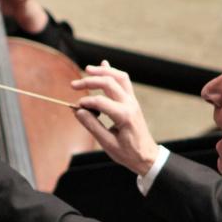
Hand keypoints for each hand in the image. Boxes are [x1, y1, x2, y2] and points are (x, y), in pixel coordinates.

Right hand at [71, 61, 159, 175]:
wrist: (147, 156)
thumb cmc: (128, 153)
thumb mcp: (108, 144)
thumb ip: (92, 126)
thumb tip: (78, 111)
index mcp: (124, 116)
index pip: (100, 101)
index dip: (85, 102)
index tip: (75, 107)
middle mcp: (130, 104)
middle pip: (109, 83)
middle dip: (90, 81)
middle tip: (74, 85)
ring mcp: (133, 101)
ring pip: (119, 77)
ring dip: (103, 71)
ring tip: (88, 69)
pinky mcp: (132, 101)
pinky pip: (124, 82)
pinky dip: (113, 73)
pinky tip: (104, 65)